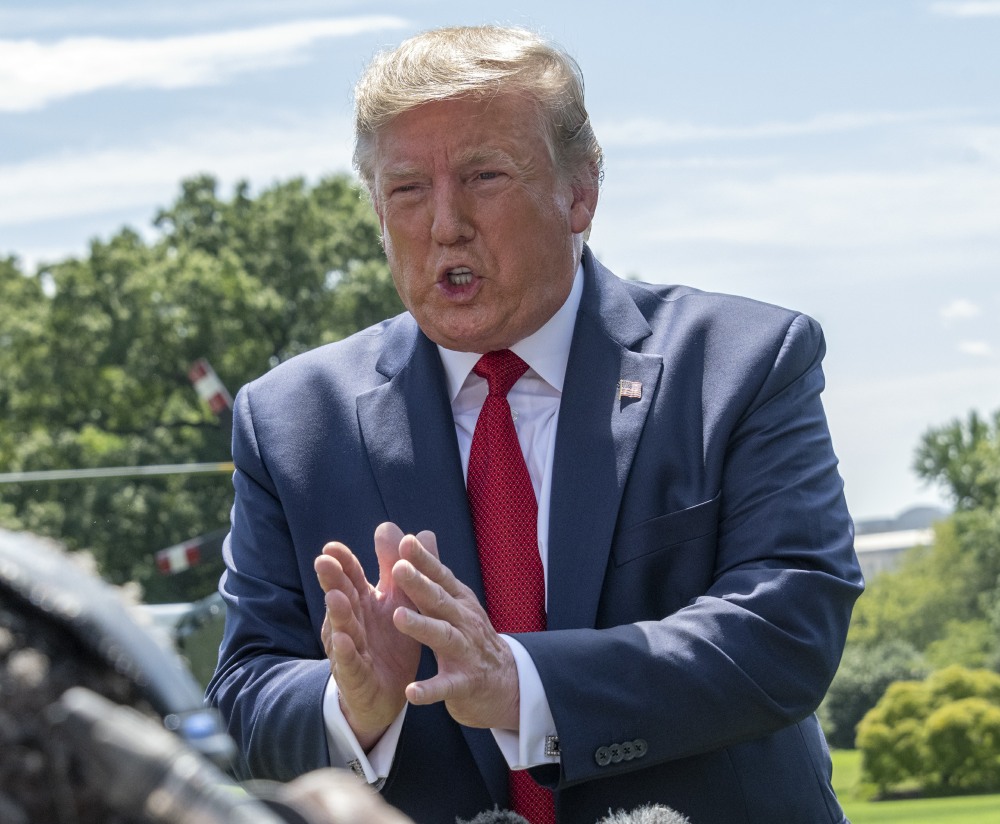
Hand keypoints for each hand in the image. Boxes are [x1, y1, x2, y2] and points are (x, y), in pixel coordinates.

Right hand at [315, 522, 422, 748]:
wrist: (389, 695)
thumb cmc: (389, 641)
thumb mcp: (397, 601)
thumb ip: (396, 566)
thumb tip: (393, 526)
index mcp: (362, 603)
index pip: (349, 578)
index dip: (342, 563)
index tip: (332, 547)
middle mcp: (351, 623)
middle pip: (340, 598)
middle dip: (332, 581)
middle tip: (324, 562)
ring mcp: (350, 650)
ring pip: (342, 629)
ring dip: (338, 614)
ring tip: (335, 597)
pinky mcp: (357, 677)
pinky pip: (350, 664)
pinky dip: (346, 653)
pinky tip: (343, 641)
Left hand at [391, 532, 519, 730]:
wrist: (507, 682)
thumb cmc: (471, 637)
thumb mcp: (457, 603)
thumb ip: (434, 574)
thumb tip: (417, 535)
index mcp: (459, 602)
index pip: (441, 577)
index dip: (424, 560)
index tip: (405, 542)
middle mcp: (464, 622)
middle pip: (440, 601)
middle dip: (420, 584)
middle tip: (397, 568)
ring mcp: (466, 653)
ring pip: (444, 637)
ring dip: (422, 626)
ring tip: (398, 617)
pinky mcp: (465, 684)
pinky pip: (446, 687)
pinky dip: (430, 689)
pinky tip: (411, 692)